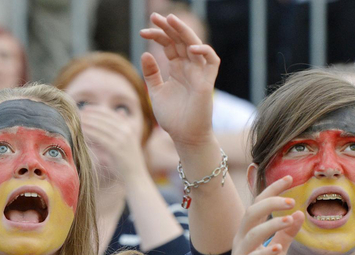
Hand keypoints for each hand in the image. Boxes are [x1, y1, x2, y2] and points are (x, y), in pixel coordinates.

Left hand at [80, 105, 145, 177]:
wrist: (135, 177)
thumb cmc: (127, 161)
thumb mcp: (125, 142)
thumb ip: (119, 129)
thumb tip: (117, 114)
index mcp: (129, 127)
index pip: (110, 114)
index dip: (97, 110)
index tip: (86, 108)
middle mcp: (127, 130)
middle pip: (104, 118)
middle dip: (90, 114)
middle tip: (78, 113)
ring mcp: (123, 139)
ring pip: (101, 126)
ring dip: (88, 122)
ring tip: (77, 121)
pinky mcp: (117, 148)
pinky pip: (100, 137)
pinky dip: (90, 132)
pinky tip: (81, 131)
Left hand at [140, 13, 217, 147]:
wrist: (184, 137)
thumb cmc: (172, 118)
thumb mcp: (156, 92)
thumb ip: (151, 74)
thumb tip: (145, 54)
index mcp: (177, 68)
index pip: (169, 44)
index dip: (158, 35)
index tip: (142, 32)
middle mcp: (189, 67)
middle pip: (181, 40)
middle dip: (169, 27)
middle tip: (155, 17)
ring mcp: (199, 73)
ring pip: (196, 45)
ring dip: (184, 32)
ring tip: (171, 21)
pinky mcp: (207, 82)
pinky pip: (212, 61)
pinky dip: (204, 51)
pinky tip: (190, 47)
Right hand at [215, 176, 304, 254]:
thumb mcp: (275, 252)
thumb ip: (286, 234)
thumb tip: (299, 214)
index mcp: (249, 232)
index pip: (259, 204)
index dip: (273, 190)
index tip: (290, 178)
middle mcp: (242, 239)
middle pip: (252, 213)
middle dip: (270, 202)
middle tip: (291, 200)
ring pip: (252, 233)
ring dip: (271, 224)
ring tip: (289, 219)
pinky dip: (265, 252)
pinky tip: (278, 248)